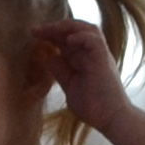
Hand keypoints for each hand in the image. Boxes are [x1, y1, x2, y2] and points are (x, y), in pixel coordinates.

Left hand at [45, 19, 136, 136]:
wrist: (111, 118)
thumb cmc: (93, 106)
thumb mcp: (70, 86)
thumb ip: (61, 72)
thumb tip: (50, 57)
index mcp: (82, 58)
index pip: (66, 39)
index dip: (50, 34)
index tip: (33, 33)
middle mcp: (91, 53)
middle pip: (75, 30)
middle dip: (55, 27)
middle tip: (35, 29)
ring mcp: (99, 55)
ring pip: (87, 29)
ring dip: (68, 26)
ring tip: (51, 29)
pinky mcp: (103, 60)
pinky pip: (94, 41)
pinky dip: (82, 37)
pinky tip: (68, 40)